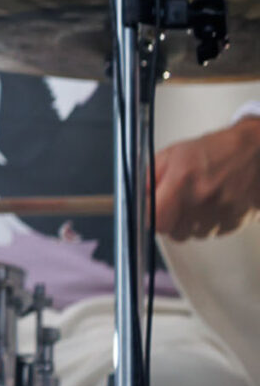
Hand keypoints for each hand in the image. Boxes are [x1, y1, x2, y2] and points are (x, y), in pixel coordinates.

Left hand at [155, 118, 259, 241]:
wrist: (254, 151)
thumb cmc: (213, 150)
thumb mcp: (172, 154)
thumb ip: (149, 177)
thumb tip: (137, 198)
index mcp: (182, 180)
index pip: (157, 219)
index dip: (151, 219)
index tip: (152, 214)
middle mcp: (203, 198)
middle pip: (174, 232)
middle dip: (170, 222)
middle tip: (175, 206)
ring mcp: (222, 211)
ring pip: (194, 235)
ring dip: (191, 224)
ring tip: (198, 202)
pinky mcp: (238, 220)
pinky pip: (215, 234)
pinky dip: (211, 224)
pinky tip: (214, 206)